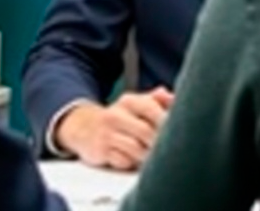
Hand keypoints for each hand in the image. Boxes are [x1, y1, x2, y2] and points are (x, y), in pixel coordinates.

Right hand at [54, 87, 173, 169]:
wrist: (83, 127)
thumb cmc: (118, 118)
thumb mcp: (134, 104)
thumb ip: (155, 100)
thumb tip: (172, 97)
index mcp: (128, 101)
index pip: (151, 108)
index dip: (166, 121)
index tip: (175, 130)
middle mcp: (116, 115)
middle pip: (146, 132)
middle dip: (158, 143)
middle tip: (164, 148)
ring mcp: (107, 133)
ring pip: (136, 149)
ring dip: (146, 155)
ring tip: (148, 155)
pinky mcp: (101, 150)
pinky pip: (123, 161)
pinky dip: (130, 162)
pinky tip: (131, 158)